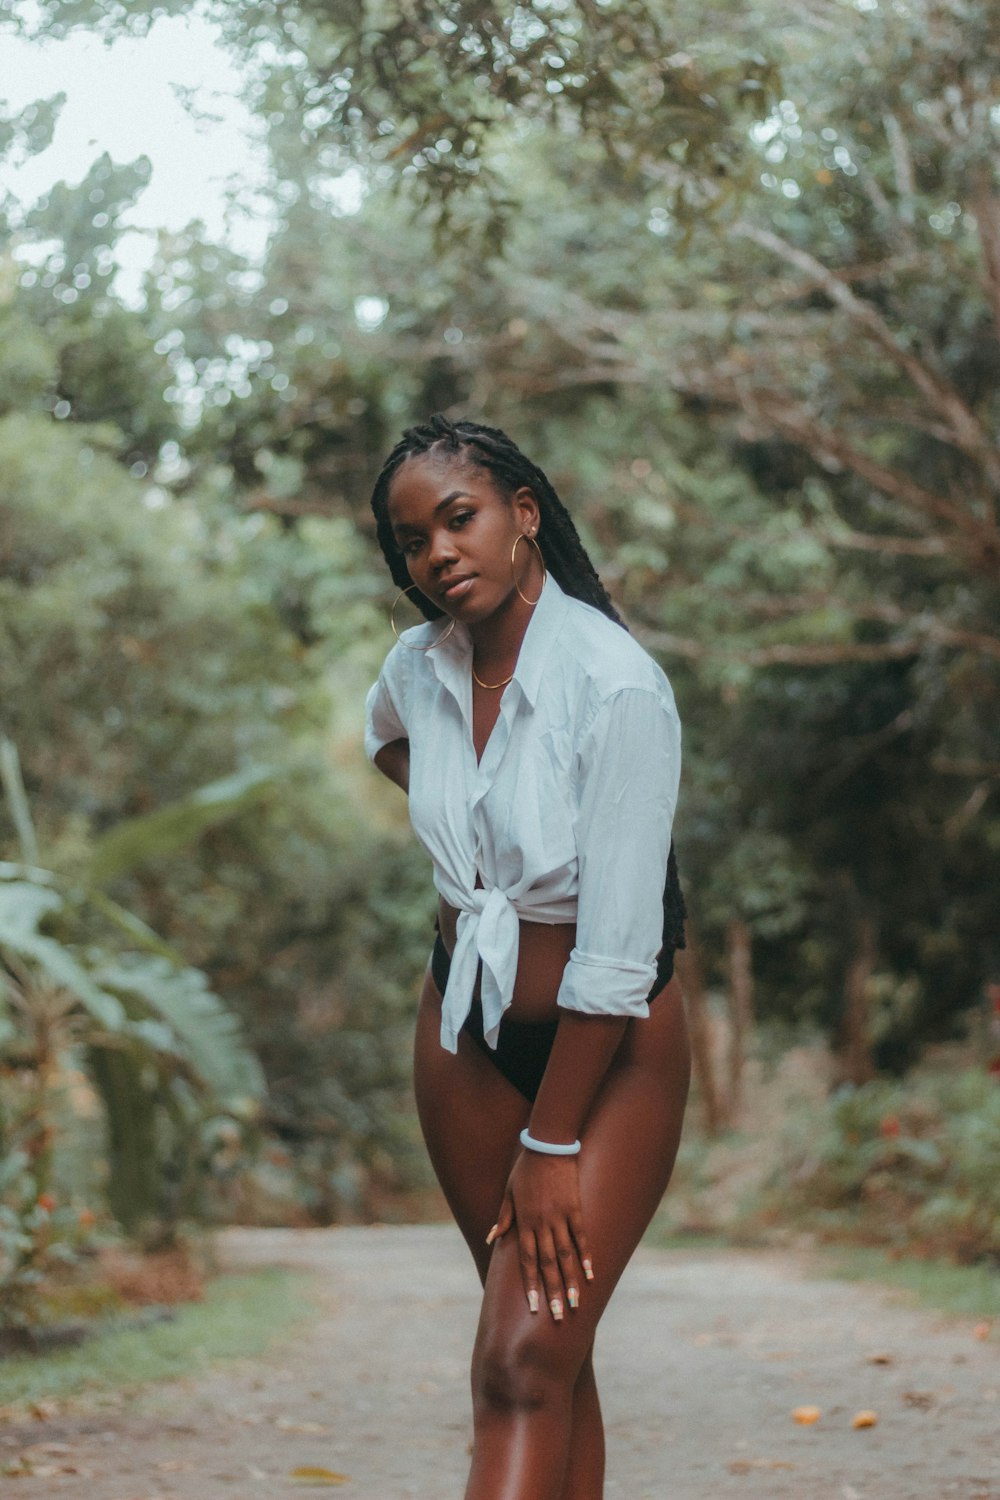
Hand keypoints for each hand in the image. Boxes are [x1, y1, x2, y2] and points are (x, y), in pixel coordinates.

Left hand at [488, 1150, 592, 1321]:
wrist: (548, 1145)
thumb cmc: (525, 1170)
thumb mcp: (509, 1192)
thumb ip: (503, 1217)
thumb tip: (492, 1238)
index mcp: (524, 1222)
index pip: (526, 1260)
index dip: (530, 1284)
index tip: (533, 1307)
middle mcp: (542, 1224)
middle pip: (547, 1264)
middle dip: (551, 1292)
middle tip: (559, 1316)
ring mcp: (560, 1217)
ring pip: (565, 1255)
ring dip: (570, 1280)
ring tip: (575, 1303)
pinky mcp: (576, 1209)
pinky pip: (581, 1237)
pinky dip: (586, 1256)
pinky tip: (591, 1274)